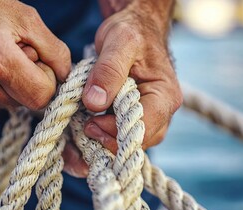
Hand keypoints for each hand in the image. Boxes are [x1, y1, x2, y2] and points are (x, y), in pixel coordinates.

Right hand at [0, 0, 70, 110]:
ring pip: (9, 104)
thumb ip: (54, 51)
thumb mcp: (25, 18)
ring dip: (11, 85)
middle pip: (26, 103)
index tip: (37, 59)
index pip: (41, 96)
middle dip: (29, 81)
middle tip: (14, 52)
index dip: (47, 79)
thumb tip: (65, 77)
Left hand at [63, 0, 181, 177]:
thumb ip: (108, 70)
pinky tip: (78, 138)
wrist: (133, 30)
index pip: (145, 127)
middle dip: (106, 142)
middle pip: (136, 143)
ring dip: (100, 146)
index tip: (90, 122)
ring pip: (125, 146)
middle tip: (82, 128)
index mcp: (164, 95)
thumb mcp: (120, 42)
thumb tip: (95, 102)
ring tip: (77, 135)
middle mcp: (160, 113)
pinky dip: (97, 142)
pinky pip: (117, 140)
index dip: (116, 131)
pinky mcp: (131, 120)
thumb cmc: (132, 32)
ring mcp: (147, 119)